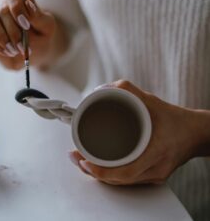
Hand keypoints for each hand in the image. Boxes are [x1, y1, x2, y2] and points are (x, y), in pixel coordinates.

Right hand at [0, 0, 67, 69]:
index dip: (17, 6)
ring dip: (2, 36)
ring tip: (15, 50)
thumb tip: (28, 4)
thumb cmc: (41, 35)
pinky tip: (9, 52)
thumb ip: (39, 16)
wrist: (35, 53)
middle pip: (2, 9)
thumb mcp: (47, 27)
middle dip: (14, 30)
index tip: (26, 25)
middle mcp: (3, 3)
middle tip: (23, 46)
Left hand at [69, 80, 202, 184]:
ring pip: (122, 183)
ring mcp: (155, 175)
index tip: (84, 162)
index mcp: (156, 152)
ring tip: (81, 161)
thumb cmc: (175, 118)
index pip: (126, 172)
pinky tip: (99, 167)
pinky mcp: (153, 175)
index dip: (102, 172)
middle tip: (75, 157)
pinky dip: (111, 175)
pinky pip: (129, 180)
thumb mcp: (151, 100)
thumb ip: (127, 91)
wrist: (196, 133)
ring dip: (100, 175)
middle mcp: (155, 169)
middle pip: (119, 180)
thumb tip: (102, 89)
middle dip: (93, 172)